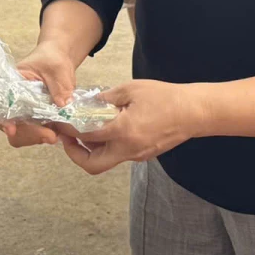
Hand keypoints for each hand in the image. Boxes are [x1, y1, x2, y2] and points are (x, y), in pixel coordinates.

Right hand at [1, 43, 83, 148]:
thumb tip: (63, 105)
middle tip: (49, 136)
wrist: (59, 60)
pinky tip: (58, 134)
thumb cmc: (52, 58)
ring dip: (36, 138)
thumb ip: (59, 86)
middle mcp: (14, 101)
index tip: (12, 129)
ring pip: (21, 134)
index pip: (2, 104)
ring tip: (54, 136)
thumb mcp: (58, 68)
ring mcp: (24, 112)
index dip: (4, 119)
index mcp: (12, 84)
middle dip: (28, 134)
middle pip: (10, 125)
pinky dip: (44, 137)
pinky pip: (35, 134)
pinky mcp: (35, 119)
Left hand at [59, 79, 204, 174]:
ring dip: (92, 150)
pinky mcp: (143, 155)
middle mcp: (128, 149)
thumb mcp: (132, 89)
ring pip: (106, 161)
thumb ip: (108, 98)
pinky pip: (119, 155)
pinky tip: (108, 129)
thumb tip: (91, 103)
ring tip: (87, 130)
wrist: (194, 112)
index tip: (60, 124)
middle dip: (75, 155)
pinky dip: (108, 146)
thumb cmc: (166, 98)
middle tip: (69, 139)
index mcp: (123, 131)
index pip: (86, 136)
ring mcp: (137, 155)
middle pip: (92, 165)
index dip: (69, 131)